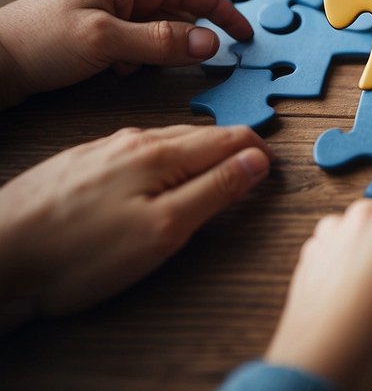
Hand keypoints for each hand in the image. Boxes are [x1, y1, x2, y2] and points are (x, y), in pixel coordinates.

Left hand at [0, 0, 252, 107]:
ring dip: (162, 51)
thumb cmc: (38, 43)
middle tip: (211, 59)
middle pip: (174, 11)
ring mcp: (104, 17)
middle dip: (193, 34)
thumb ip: (160, 41)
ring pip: (155, 33)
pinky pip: (134, 48)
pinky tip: (122, 73)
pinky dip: (139, 61)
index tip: (244, 33)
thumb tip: (210, 42)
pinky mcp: (93, 40)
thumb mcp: (105, 40)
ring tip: (149, 68)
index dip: (220, 9)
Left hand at [0, 125, 270, 330]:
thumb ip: (216, 190)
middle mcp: (134, 141)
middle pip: (202, 135)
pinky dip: (164, 158)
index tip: (276, 171)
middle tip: (256, 166)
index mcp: (161, 154)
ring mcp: (103, 150)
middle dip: (234, 146)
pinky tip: (158, 175)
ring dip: (199, 150)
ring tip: (217, 164)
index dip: (261, 153)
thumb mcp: (163, 230)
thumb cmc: (77, 254)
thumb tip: (259, 160)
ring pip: (168, 142)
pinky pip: (137, 151)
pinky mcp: (80, 163)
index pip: (231, 138)